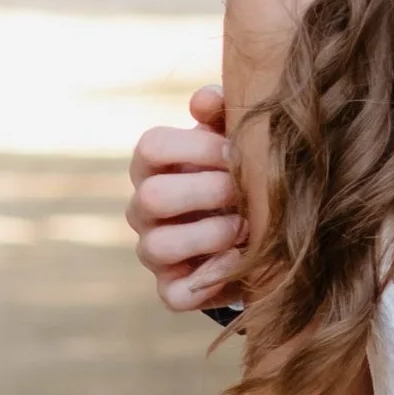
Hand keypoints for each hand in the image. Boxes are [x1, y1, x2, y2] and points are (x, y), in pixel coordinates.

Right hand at [127, 86, 249, 309]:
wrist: (250, 224)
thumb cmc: (234, 169)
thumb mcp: (230, 136)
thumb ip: (221, 110)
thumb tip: (206, 99)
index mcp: (153, 166)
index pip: (150, 147)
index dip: (195, 147)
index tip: (235, 150)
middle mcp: (143, 208)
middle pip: (151, 197)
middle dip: (205, 191)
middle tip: (243, 190)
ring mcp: (153, 250)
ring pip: (157, 248)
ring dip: (209, 235)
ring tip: (244, 226)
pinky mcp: (171, 288)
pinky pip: (175, 295)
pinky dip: (209, 282)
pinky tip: (239, 263)